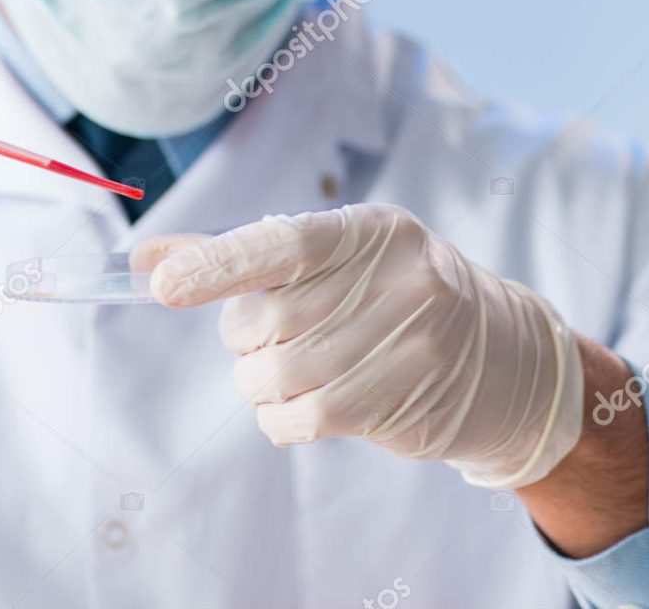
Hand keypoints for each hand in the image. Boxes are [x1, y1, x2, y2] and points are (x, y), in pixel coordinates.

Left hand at [135, 203, 583, 488]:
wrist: (498, 355)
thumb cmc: (390, 294)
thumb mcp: (334, 259)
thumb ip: (241, 256)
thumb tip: (149, 257)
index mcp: (372, 230)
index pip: (284, 243)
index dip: (219, 263)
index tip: (164, 285)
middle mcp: (400, 278)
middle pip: (271, 317)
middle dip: (243, 334)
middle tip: (258, 335)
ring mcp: (412, 341)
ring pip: (282, 373)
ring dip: (256, 380)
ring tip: (275, 371)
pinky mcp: (408, 399)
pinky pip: (306, 418)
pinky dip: (277, 418)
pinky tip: (290, 407)